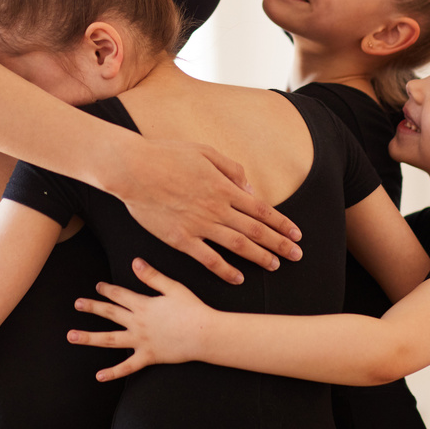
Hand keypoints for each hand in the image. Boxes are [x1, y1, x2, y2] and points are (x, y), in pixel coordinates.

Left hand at [68, 258, 210, 380]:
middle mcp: (138, 322)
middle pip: (110, 313)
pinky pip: (127, 366)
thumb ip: (152, 276)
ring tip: (72, 336)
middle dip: (92, 307)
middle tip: (78, 304)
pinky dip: (113, 372)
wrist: (204, 334)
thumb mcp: (172, 287)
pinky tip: (99, 375)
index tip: (98, 286)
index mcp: (143, 305)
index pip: (120, 295)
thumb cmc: (192, 309)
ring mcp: (141, 341)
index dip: (107, 290)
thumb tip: (135, 262)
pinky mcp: (148, 356)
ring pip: (110, 339)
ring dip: (89, 337)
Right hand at [116, 138, 301, 284]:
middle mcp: (216, 208)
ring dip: (259, 257)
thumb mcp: (205, 152)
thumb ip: (231, 170)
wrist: (132, 169)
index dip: (281, 224)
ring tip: (275, 266)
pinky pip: (208, 258)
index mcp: (223, 187)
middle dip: (279, 244)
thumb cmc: (167, 155)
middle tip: (296, 256)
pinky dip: (225, 270)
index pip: (261, 210)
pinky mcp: (180, 238)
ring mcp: (199, 225)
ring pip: (237, 246)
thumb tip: (250, 190)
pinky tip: (237, 277)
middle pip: (255, 230)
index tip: (296, 235)